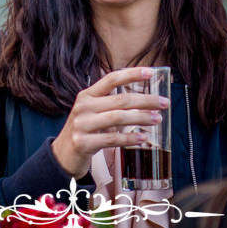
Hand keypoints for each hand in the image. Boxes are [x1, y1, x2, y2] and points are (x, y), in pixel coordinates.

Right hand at [51, 67, 169, 178]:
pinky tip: (143, 137)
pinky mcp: (83, 143)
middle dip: (146, 100)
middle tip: (164, 103)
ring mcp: (82, 125)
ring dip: (141, 118)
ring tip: (158, 119)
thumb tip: (144, 100)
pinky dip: (130, 138)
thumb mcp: (92, 112)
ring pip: (118, 117)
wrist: (62, 155)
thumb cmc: (85, 131)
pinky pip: (112, 139)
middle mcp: (84, 107)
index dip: (131, 74)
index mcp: (87, 95)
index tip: (151, 73)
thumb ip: (111, 104)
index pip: (111, 79)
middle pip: (120, 100)